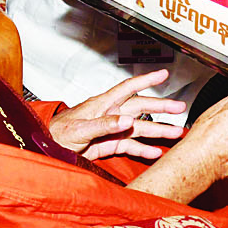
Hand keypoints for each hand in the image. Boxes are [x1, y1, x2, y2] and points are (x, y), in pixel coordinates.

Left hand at [47, 69, 186, 159]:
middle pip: (140, 108)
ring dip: (158, 131)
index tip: (163, 74)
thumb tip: (127, 120)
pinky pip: (130, 145)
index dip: (146, 80)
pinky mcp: (109, 145)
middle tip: (179, 108)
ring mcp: (111, 130)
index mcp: (102, 104)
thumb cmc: (57, 135)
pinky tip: (156, 153)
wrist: (47, 150)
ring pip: (140, 128)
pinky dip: (143, 150)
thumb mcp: (80, 129)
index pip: (128, 88)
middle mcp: (110, 114)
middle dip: (161, 108)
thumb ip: (104, 124)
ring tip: (176, 133)